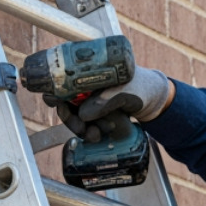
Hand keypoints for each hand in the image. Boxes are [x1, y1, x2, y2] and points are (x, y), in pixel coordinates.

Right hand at [50, 66, 172, 142]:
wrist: (152, 101)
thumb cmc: (140, 86)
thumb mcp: (124, 91)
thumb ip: (105, 100)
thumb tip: (82, 114)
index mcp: (87, 70)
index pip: (60, 77)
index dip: (53, 89)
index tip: (54, 101)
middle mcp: (83, 84)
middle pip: (61, 100)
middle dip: (68, 117)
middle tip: (80, 127)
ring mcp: (87, 100)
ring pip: (71, 115)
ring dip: (79, 128)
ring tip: (96, 134)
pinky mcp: (93, 114)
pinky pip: (82, 124)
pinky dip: (88, 132)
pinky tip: (98, 135)